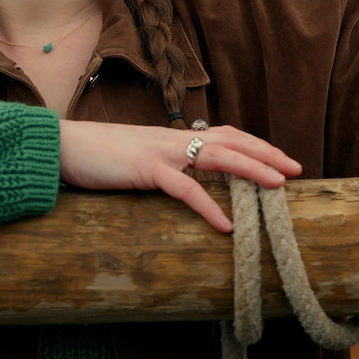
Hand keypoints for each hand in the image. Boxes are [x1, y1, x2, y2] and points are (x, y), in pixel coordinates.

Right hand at [57, 121, 302, 232]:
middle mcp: (172, 139)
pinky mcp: (145, 169)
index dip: (254, 144)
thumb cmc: (97, 157)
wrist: (61, 146)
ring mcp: (160, 151)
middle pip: (231, 140)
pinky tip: (226, 224)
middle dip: (266, 153)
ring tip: (278, 185)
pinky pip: (183, 188)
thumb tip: (183, 182)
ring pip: (216, 156)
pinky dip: (208, 206)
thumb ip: (163, 168)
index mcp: (172, 137)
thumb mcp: (138, 161)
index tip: (280, 157)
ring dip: (251, 170)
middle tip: (296, 168)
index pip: (223, 134)